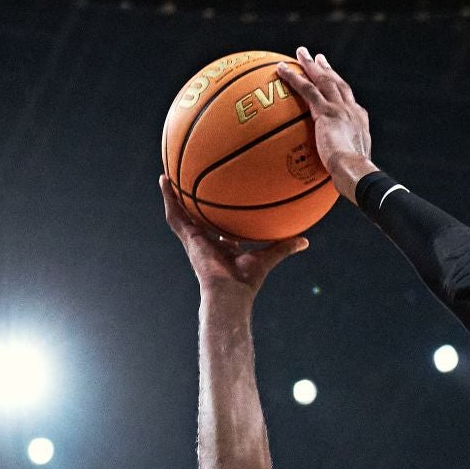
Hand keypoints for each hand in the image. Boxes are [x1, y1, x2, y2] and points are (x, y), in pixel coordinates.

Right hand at [160, 175, 307, 295]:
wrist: (229, 291)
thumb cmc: (246, 281)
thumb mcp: (268, 257)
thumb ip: (284, 247)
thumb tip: (305, 241)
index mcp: (222, 248)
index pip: (219, 230)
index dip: (218, 219)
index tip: (219, 205)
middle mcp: (205, 242)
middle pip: (195, 218)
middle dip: (191, 203)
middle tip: (186, 184)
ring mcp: (194, 240)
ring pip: (179, 214)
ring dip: (172, 196)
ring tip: (166, 177)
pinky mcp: (188, 238)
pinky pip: (175, 214)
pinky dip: (168, 198)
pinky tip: (164, 181)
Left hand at [275, 46, 375, 201]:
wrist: (356, 171)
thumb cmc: (354, 177)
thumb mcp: (349, 170)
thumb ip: (339, 167)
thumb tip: (329, 179)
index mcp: (359, 122)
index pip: (348, 101)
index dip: (340, 90)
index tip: (333, 82)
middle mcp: (352, 111)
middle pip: (338, 84)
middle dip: (327, 70)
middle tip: (318, 58)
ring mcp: (340, 109)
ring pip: (324, 80)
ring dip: (311, 65)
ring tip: (301, 53)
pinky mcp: (326, 112)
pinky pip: (306, 89)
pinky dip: (293, 77)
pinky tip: (280, 69)